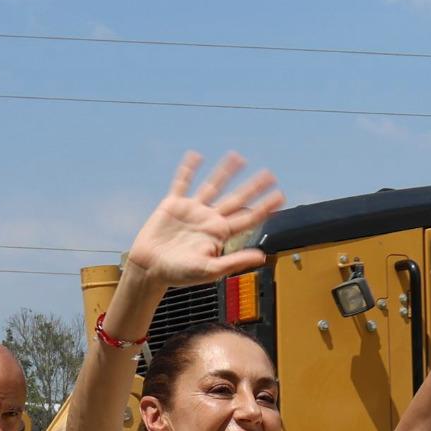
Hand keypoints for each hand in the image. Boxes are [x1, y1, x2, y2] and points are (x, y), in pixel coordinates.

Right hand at [124, 152, 283, 289]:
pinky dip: (188, 170)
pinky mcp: (173, 205)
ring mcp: (192, 210)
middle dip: (253, 187)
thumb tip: (262, 256)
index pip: (247, 218)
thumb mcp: (209, 270)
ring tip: (238, 157)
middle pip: (236, 199)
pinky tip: (195, 156)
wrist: (149, 269)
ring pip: (213, 186)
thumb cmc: (178, 274)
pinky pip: (182, 183)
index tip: (280, 196)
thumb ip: (234, 261)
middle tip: (270, 175)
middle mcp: (209, 219)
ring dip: (225, 172)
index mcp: (220, 234)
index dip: (264, 207)